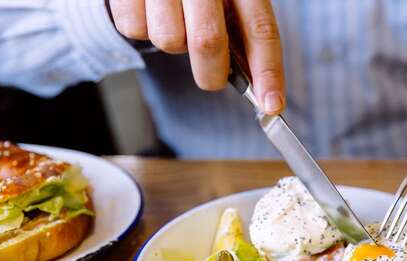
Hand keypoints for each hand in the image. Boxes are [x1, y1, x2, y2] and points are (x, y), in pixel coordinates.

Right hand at [108, 0, 285, 113]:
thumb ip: (240, 33)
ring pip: (169, 40)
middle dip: (211, 73)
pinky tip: (149, 9)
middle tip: (212, 76)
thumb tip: (259, 88)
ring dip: (174, 43)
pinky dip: (141, 29)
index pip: (259, 28)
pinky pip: (135, 29)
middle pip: (208, 41)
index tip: (272, 105)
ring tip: (174, 20)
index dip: (268, 70)